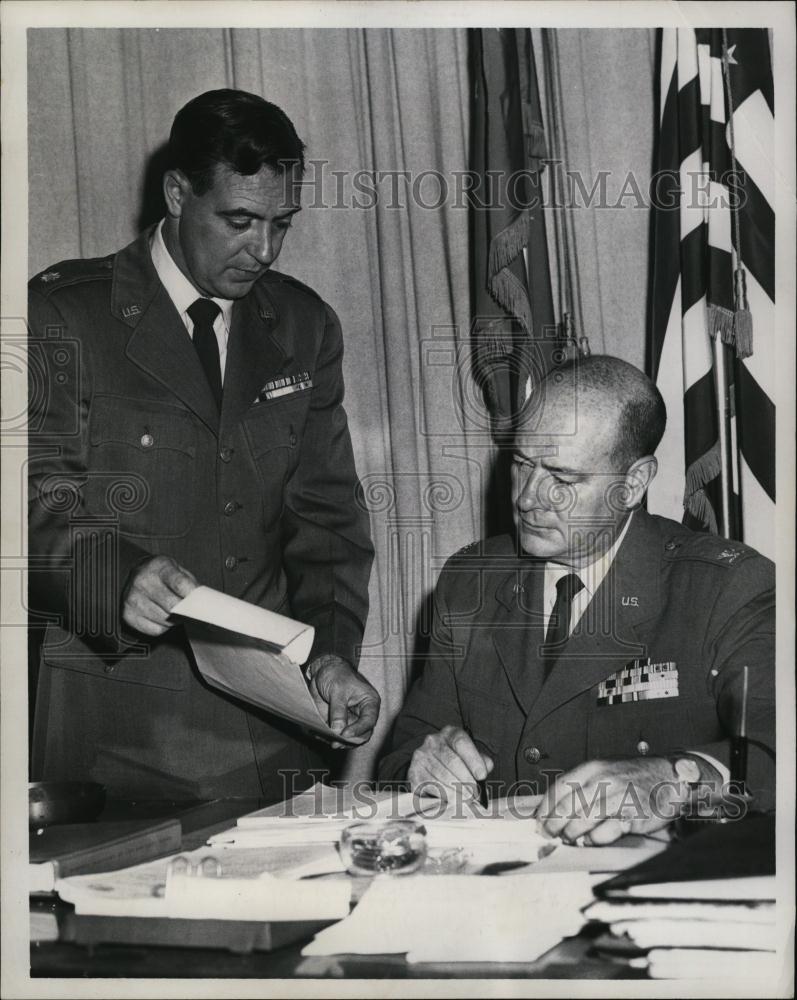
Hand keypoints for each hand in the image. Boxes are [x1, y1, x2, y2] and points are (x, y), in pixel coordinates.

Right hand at [121, 555, 197, 635]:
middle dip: (186, 612)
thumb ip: (191, 584)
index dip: (193, 596)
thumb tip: (205, 604)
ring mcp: (132, 598)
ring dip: (175, 620)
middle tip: (193, 612)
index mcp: (158, 566)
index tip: (202, 604)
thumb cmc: (162, 574)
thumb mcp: (178, 570)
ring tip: (176, 612)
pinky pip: (155, 630)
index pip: (180, 584)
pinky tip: (162, 616)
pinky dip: (163, 627)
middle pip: (172, 606)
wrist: (137, 573)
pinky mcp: (128, 614)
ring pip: (164, 620)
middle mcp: (142, 581)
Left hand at [307, 654, 379, 747]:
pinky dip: (330, 737)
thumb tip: (338, 729)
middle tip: (336, 742)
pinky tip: (322, 735)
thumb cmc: (336, 675)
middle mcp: (362, 713)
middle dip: (349, 740)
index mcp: (369, 702)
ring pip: (349, 737)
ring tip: (328, 740)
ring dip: (339, 741)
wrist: (323, 671)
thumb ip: (338, 710)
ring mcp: (351, 719)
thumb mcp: (337, 690)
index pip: (369, 721)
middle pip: (362, 733)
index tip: (344, 734)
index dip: (358, 729)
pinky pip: (337, 735)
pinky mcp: (340, 722)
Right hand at [407, 725, 493, 801]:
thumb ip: (480, 760)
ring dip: (457, 791)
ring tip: (468, 800)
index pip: (461, 742)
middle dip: (467, 780)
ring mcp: (421, 757)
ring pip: (442, 775)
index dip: (473, 760)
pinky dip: (445, 795)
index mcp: (449, 733)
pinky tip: (454, 801)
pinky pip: (431, 786)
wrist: (430, 766)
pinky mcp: (414, 773)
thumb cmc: (456, 762)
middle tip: (476, 795)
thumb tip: (486, 767)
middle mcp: (433, 741)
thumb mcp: (469, 756)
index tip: (481, 776)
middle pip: (452, 761)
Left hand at [536, 757, 693, 844]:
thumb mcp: (604, 771)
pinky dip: (594, 839)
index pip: (559, 787)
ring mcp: (618, 797)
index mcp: (593, 767)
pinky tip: (591, 840)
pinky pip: (606, 832)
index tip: (539, 821)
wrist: (669, 777)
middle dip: (554, 825)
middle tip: (550, 835)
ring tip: (570, 839)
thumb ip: (582, 785)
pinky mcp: (633, 815)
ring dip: (572, 835)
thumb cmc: (633, 777)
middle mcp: (603, 780)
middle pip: (567, 806)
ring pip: (583, 820)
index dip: (546, 808)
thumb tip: (555, 808)